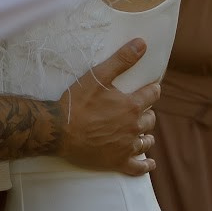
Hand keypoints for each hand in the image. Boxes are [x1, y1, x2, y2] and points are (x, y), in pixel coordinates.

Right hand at [54, 41, 154, 176]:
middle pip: (150, 118)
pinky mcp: (117, 163)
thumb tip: (142, 43)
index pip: (153, 94)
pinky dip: (145, 164)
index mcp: (132, 106)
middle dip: (146, 111)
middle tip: (137, 109)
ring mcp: (127, 147)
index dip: (151, 89)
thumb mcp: (98, 76)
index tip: (149, 87)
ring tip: (140, 131)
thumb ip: (122, 60)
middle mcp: (134, 127)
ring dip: (145, 134)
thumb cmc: (77, 103)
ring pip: (146, 141)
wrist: (58, 131)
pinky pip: (138, 167)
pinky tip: (148, 162)